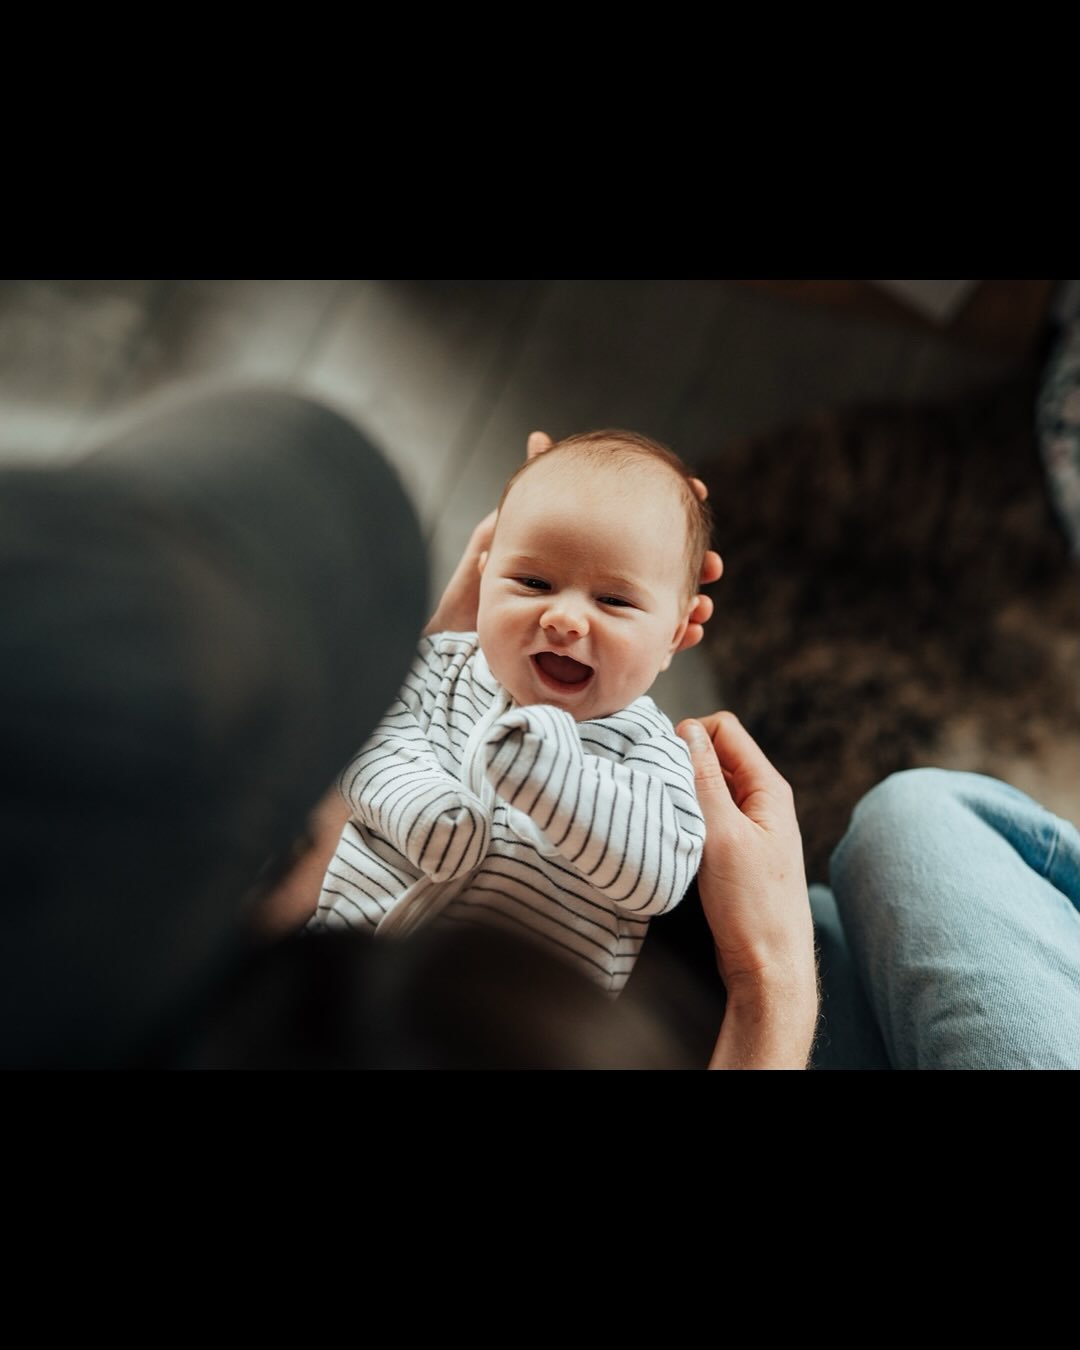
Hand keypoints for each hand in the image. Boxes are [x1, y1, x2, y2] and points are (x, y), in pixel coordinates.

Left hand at [424, 431, 722, 642]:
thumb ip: (530, 486)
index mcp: (590, 551)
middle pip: (662, 572)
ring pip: (658, 611)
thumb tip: (539, 437)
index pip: (643, 528)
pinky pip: (641, 649)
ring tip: (699, 613)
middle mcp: (601, 582)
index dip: (674, 509)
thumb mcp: (506, 530)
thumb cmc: (480, 581)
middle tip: (713, 569)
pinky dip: (664, 644)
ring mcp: (603, 616)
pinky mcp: (597, 650)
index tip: (699, 493)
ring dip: (685, 610)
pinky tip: (679, 642)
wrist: (462, 640)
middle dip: (693, 570)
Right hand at [676, 712, 817, 1068]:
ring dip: (681, 796)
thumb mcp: (723, 835)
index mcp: (767, 787)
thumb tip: (686, 731)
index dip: (689, 737)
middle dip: (681, 766)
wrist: (769, 969)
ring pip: (705, 789)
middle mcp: (760, 801)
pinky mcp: (734, 852)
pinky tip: (673, 841)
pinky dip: (685, 821)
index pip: (723, 729)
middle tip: (659, 794)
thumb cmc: (753, 906)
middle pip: (712, 756)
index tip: (664, 767)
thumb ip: (704, 780)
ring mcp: (747, 827)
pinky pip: (704, 818)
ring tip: (665, 821)